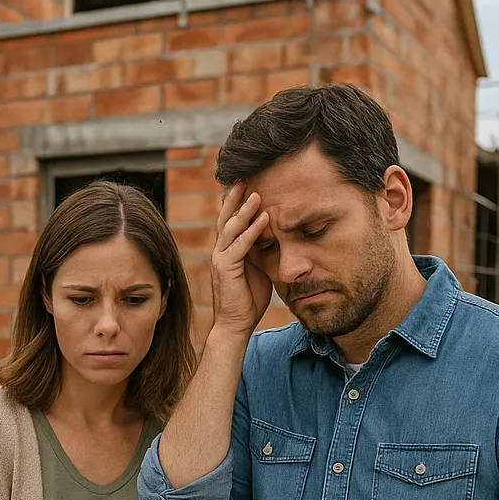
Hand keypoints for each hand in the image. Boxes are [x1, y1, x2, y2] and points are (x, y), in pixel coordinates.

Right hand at [211, 185, 273, 339]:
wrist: (235, 325)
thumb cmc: (248, 300)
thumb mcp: (259, 269)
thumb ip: (263, 251)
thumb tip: (277, 236)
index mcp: (228, 250)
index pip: (232, 220)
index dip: (238, 201)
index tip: (250, 182)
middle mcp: (221, 250)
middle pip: (226, 217)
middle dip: (235, 196)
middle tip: (246, 175)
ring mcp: (221, 258)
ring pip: (230, 227)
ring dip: (244, 209)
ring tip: (257, 193)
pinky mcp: (225, 268)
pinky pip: (239, 245)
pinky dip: (252, 231)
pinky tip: (264, 219)